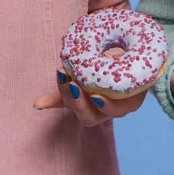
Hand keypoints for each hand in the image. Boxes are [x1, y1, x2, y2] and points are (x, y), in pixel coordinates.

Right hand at [33, 68, 147, 126]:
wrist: (136, 57)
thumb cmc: (106, 67)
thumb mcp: (84, 72)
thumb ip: (64, 86)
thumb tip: (36, 105)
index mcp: (87, 104)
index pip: (69, 105)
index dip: (59, 97)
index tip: (54, 81)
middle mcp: (102, 110)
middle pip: (87, 117)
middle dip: (76, 103)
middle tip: (70, 85)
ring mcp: (119, 108)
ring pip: (103, 114)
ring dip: (92, 105)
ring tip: (86, 92)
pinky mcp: (135, 102)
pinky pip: (124, 108)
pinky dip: (112, 104)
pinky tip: (103, 95)